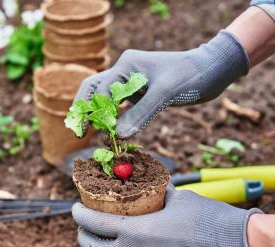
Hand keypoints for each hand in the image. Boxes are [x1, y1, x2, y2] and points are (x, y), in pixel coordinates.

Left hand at [72, 185, 264, 246]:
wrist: (229, 244)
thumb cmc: (202, 217)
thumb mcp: (174, 197)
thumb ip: (156, 192)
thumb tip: (148, 184)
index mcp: (135, 231)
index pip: (94, 224)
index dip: (79, 215)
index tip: (75, 208)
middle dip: (82, 236)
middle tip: (82, 225)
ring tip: (91, 244)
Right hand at [74, 30, 248, 137]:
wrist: (211, 71)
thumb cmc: (190, 75)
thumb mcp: (166, 92)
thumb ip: (141, 113)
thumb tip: (118, 135)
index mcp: (126, 65)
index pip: (102, 90)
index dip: (101, 112)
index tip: (106, 132)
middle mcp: (124, 73)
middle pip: (93, 90)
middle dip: (84, 110)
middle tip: (79, 133)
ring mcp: (130, 83)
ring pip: (104, 99)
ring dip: (97, 116)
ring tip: (90, 135)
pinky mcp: (139, 94)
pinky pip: (119, 107)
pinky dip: (113, 120)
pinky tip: (111, 132)